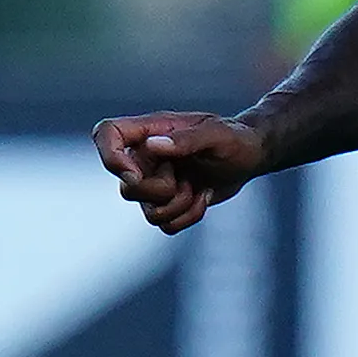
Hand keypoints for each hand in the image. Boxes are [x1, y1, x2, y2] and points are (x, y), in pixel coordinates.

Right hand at [92, 112, 266, 234]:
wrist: (252, 156)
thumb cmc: (235, 138)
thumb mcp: (217, 135)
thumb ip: (186, 140)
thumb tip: (152, 147)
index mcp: (149, 131)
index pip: (105, 134)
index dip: (110, 157)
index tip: (135, 175)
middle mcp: (146, 157)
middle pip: (126, 188)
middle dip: (160, 191)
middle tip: (183, 177)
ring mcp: (155, 182)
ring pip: (147, 212)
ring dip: (179, 205)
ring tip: (198, 187)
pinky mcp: (169, 203)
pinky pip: (165, 225)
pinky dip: (188, 217)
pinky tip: (203, 196)